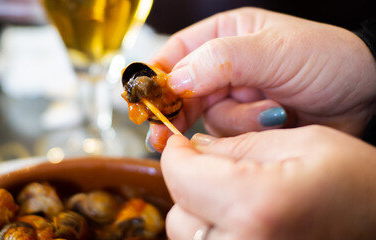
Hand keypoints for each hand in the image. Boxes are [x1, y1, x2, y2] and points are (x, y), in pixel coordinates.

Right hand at [148, 7, 375, 150]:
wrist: (365, 99)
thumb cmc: (328, 62)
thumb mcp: (276, 51)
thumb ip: (223, 60)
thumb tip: (176, 78)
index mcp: (227, 34)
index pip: (177, 52)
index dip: (157, 76)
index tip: (145, 99)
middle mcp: (225, 65)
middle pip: (181, 90)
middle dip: (177, 111)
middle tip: (162, 134)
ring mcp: (234, 96)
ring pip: (206, 117)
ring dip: (234, 120)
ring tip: (270, 112)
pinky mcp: (246, 123)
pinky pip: (228, 135)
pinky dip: (247, 133)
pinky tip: (272, 122)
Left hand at [161, 125, 375, 238]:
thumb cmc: (357, 183)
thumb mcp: (300, 142)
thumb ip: (235, 144)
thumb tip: (193, 148)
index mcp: (256, 206)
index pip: (180, 176)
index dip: (176, 154)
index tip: (182, 144)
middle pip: (178, 210)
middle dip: (187, 182)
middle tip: (212, 167)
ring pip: (186, 234)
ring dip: (196, 208)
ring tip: (229, 193)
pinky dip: (210, 229)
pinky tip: (236, 216)